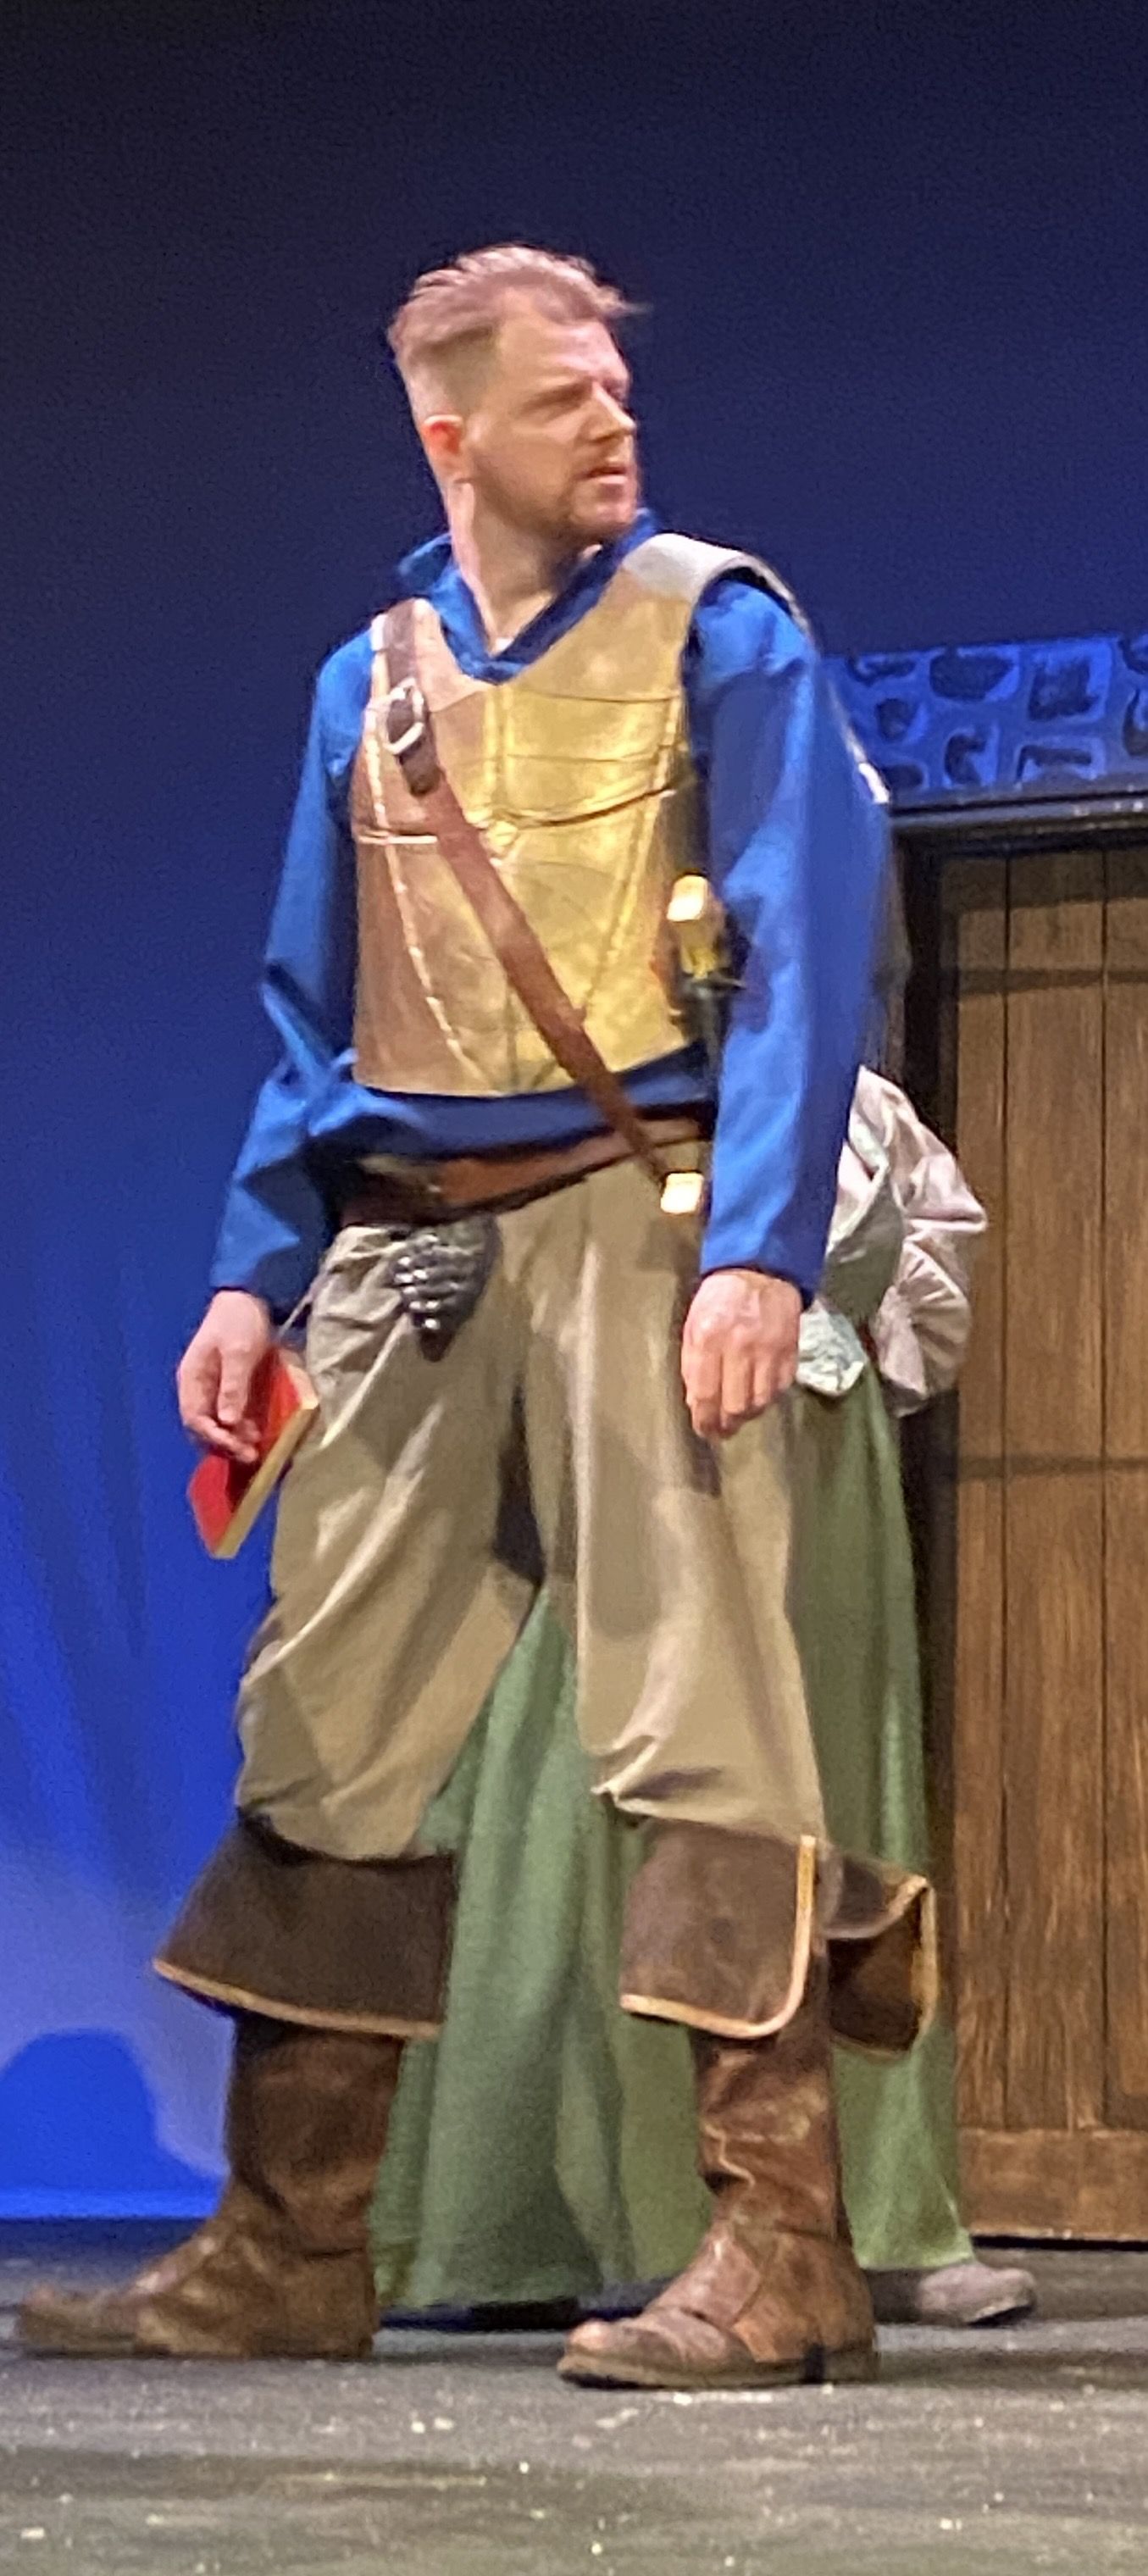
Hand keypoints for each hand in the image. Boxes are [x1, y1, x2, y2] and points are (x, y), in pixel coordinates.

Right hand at [176, 1290, 272, 1462]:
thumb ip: (232, 1387)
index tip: (237, 1447)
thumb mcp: (238, 1353)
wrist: (248, 1297)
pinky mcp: (227, 1386)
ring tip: (255, 1447)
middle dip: (224, 1444)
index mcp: (192, 1379)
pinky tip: (256, 1433)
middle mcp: (197, 1387)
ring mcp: (212, 1388)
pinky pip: (228, 1415)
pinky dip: (239, 1428)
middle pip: (203, 1427)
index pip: (194, 1419)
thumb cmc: (240, 1321)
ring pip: (216, 1424)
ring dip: (233, 1438)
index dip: (214, 1437)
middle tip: (250, 1455)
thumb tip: (228, 1422)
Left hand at [681, 1269, 801, 1439]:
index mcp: (709, 1338)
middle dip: (727, 1424)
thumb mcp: (693, 1324)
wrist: (760, 1270)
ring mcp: (769, 1350)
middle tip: (722, 1429)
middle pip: (736, 1405)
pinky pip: (781, 1388)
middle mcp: (740, 1346)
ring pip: (761, 1402)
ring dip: (749, 1414)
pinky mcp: (790, 1351)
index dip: (704, 1420)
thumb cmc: (720, 1298)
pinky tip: (759, 1394)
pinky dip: (769, 1398)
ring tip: (740, 1414)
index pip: (706, 1394)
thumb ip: (692, 1363)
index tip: (704, 1430)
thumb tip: (696, 1403)